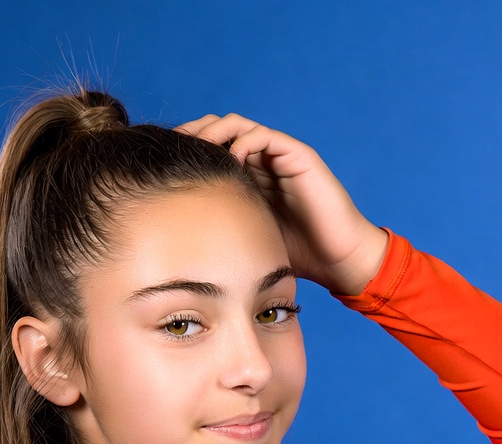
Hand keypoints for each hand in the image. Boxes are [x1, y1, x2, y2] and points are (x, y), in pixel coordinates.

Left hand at [174, 114, 388, 296]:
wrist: (338, 260)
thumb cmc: (298, 257)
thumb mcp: (246, 240)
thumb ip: (221, 228)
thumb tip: (177, 238)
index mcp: (249, 179)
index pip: (210, 150)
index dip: (187, 152)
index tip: (163, 165)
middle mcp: (263, 162)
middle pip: (218, 130)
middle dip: (192, 135)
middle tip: (172, 149)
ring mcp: (280, 156)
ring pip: (237, 126)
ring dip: (213, 133)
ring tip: (196, 149)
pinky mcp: (298, 156)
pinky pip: (264, 136)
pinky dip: (243, 141)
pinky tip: (230, 161)